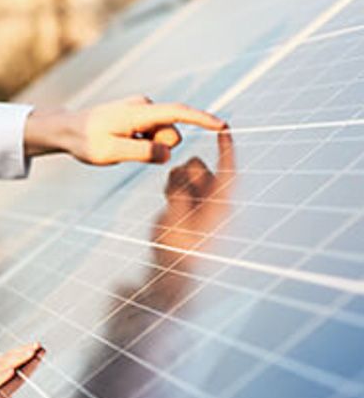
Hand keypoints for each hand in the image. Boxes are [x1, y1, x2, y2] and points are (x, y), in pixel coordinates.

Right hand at [0, 343, 40, 397]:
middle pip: (8, 358)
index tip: (31, 348)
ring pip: (4, 365)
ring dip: (18, 358)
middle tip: (38, 344)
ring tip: (32, 352)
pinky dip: (1, 376)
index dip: (18, 354)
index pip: (4, 360)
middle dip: (24, 351)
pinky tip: (12, 371)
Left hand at [24, 96, 226, 164]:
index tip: (223, 126)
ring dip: (148, 147)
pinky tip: (121, 143)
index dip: (201, 120)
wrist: (67, 129)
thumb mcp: (110, 152)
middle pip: (171, 133)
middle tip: (127, 150)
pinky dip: (143, 144)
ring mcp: (142, 111)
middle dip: (159, 148)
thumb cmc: (85, 141)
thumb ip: (140, 152)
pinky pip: (153, 136)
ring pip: (163, 137)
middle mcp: (144, 106)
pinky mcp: (140, 117)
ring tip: (120, 146)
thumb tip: (168, 153)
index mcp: (138, 112)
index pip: (177, 113)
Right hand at [153, 130, 234, 254]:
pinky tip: (170, 204)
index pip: (227, 170)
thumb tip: (179, 175)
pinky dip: (172, 187)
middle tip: (173, 195)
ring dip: (176, 181)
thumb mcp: (177, 221)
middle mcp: (213, 199)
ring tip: (170, 202)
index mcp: (220, 204)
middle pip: (199, 167)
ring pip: (186, 173)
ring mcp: (200, 201)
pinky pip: (179, 182)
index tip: (225, 128)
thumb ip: (179, 195)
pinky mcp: (189, 204)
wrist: (172, 269)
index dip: (227, 149)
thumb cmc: (179, 250)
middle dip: (185, 173)